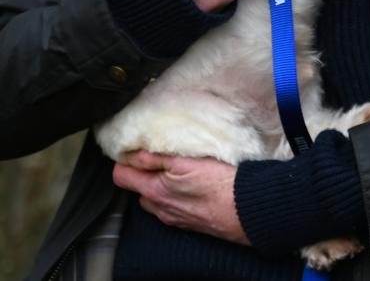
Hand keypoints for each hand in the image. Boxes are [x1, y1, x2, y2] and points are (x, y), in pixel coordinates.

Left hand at [113, 151, 248, 244]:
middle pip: (137, 188)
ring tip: (181, 171)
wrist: (245, 209)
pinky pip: (171, 208)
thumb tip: (132, 153)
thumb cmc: (219, 184)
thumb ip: (156, 158)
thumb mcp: (186, 162)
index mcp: (154, 191)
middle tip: (163, 157)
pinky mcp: (187, 223)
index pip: (120, 176)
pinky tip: (193, 187)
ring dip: (161, 186)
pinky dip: (176, 197)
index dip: (124, 161)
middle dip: (144, 173)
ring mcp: (173, 217)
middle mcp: (159, 208)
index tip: (135, 150)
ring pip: (155, 199)